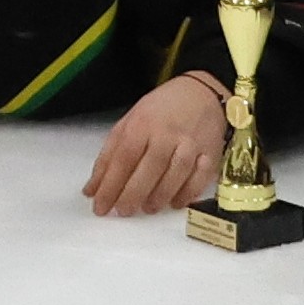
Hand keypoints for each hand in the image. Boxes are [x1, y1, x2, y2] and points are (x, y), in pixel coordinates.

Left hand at [85, 71, 239, 218]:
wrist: (201, 92)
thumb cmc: (161, 110)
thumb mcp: (129, 123)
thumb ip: (109, 156)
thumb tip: (93, 189)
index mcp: (142, 124)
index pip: (123, 159)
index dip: (110, 186)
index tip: (100, 206)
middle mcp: (167, 134)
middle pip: (148, 169)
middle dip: (132, 195)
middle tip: (122, 212)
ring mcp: (191, 144)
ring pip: (175, 175)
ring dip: (159, 197)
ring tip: (147, 208)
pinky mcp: (211, 153)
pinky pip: (200, 177)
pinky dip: (187, 194)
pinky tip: (175, 203)